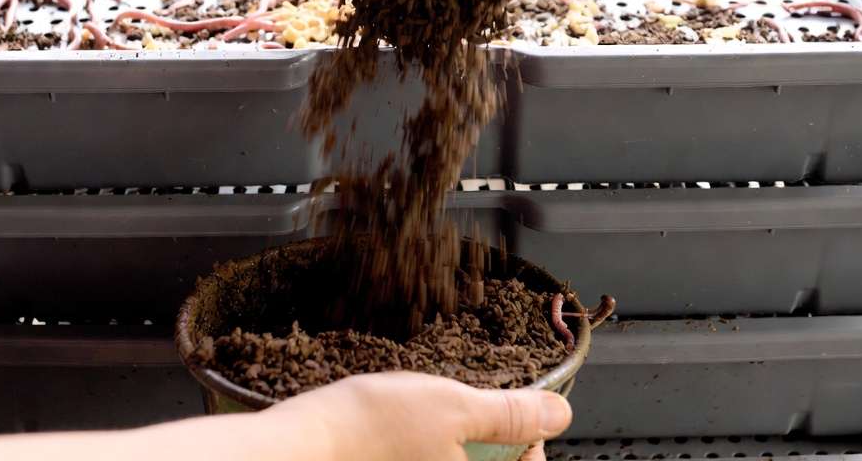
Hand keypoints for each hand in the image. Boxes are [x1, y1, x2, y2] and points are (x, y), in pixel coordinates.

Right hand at [265, 371, 572, 460]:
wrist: (302, 447)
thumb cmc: (372, 430)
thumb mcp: (453, 406)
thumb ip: (512, 415)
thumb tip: (559, 414)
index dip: (530, 445)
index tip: (516, 418)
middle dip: (490, 448)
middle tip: (472, 417)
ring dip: (458, 451)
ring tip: (437, 423)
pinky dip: (428, 454)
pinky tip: (409, 438)